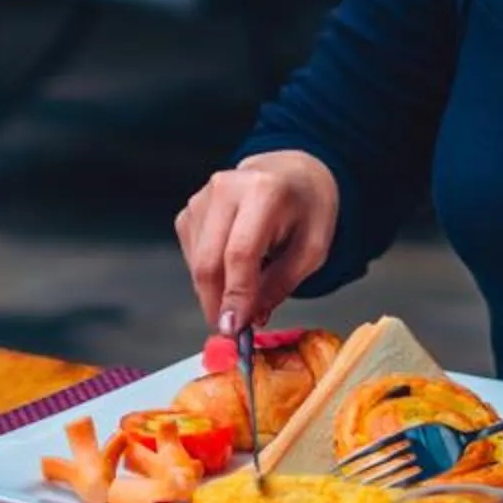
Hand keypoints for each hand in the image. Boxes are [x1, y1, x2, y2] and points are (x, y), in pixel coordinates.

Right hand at [176, 150, 340, 333]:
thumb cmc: (307, 209)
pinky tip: (230, 273)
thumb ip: (279, 285)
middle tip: (231, 329)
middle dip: (216, 302)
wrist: (292, 173)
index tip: (234, 328)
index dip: (235, 296)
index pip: (240, 253)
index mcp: (264, 191)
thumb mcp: (312, 250)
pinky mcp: (191, 209)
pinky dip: (208, 275)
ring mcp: (203, 197)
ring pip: (196, 262)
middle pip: (208, 259)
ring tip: (241, 298)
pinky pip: (191, 254)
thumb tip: (248, 319)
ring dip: (213, 291)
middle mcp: (227, 188)